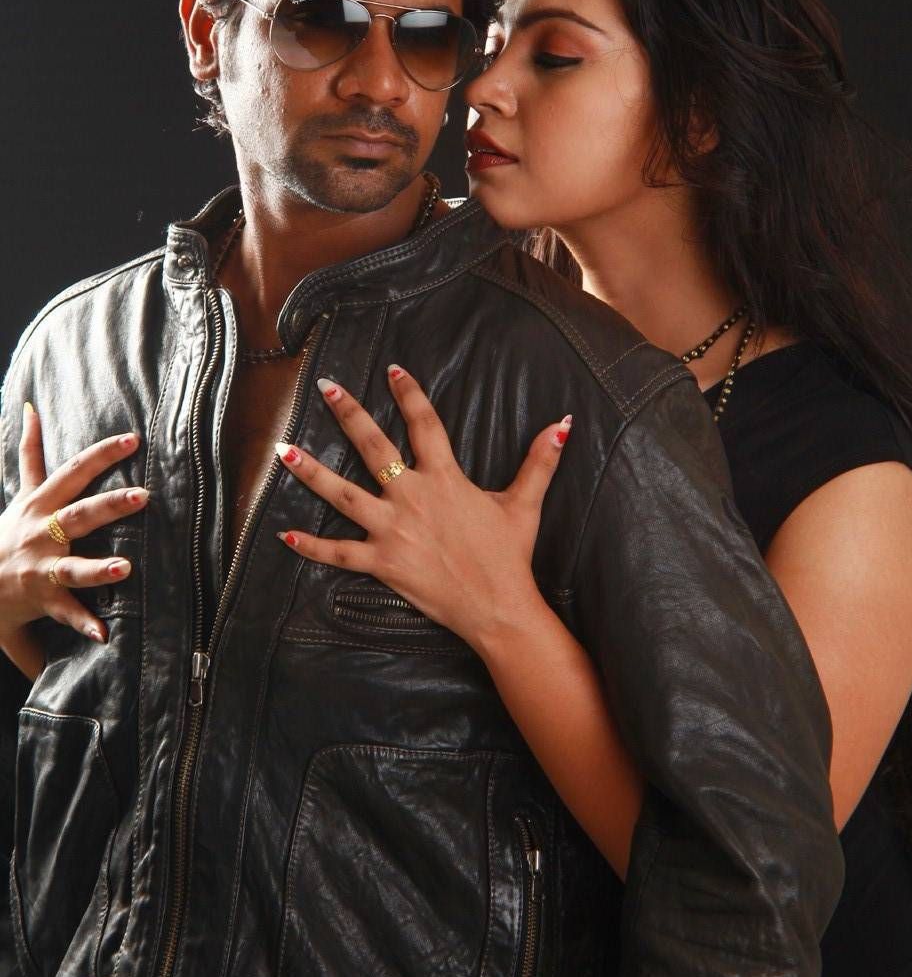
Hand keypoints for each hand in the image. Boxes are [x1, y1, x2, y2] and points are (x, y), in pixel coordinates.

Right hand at [0, 403, 146, 645]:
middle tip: (144, 495)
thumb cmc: (7, 532)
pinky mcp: (41, 598)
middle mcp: (41, 532)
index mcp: (39, 503)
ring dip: (97, 568)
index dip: (102, 454)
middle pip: (78, 514)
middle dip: (110, 504)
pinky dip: (83, 623)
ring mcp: (41, 567)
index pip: (73, 471)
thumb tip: (31, 406)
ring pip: (72, 566)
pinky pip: (65, 612)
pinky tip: (104, 634)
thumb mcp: (20, 490)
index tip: (134, 440)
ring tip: (126, 568)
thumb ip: (29, 451)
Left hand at [274, 365, 571, 653]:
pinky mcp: (382, 562)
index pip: (423, 424)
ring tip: (283, 449)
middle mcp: (412, 497)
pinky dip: (311, 546)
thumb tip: (563, 421)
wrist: (498, 607)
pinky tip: (285, 534)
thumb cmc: (510, 555)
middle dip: (348, 413)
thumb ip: (540, 460)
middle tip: (326, 387)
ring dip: (310, 471)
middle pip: (373, 447)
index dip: (408, 393)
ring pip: (342, 495)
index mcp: (445, 478)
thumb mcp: (525, 503)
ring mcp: (393, 530)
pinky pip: (338, 553)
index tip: (392, 369)